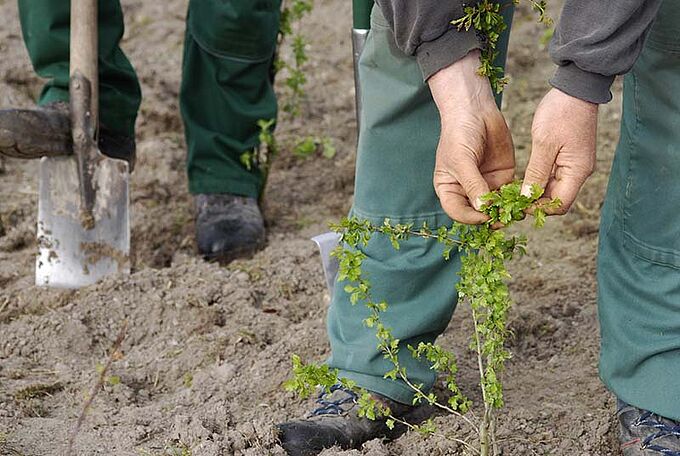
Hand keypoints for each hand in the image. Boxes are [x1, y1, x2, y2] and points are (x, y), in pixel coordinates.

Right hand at [430, 51, 514, 224]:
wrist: (474, 110)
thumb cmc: (459, 134)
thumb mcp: (462, 160)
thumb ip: (472, 185)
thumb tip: (484, 208)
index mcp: (449, 188)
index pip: (457, 211)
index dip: (470, 217)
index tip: (485, 216)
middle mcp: (466, 190)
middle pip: (477, 212)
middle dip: (490, 217)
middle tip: (504, 220)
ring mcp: (485, 184)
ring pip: (495, 206)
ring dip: (505, 211)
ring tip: (516, 213)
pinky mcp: (502, 177)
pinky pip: (509, 194)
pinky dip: (516, 200)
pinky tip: (523, 201)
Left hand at [522, 88, 597, 214]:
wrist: (575, 89)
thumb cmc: (561, 113)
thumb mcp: (544, 143)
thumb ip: (537, 172)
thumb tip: (528, 197)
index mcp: (577, 171)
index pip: (560, 205)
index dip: (539, 209)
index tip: (518, 205)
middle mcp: (578, 172)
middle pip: (556, 200)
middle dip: (535, 203)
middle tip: (511, 202)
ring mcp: (574, 165)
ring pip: (553, 189)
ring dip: (535, 193)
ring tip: (513, 194)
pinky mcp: (567, 158)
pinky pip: (552, 177)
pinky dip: (538, 181)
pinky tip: (521, 181)